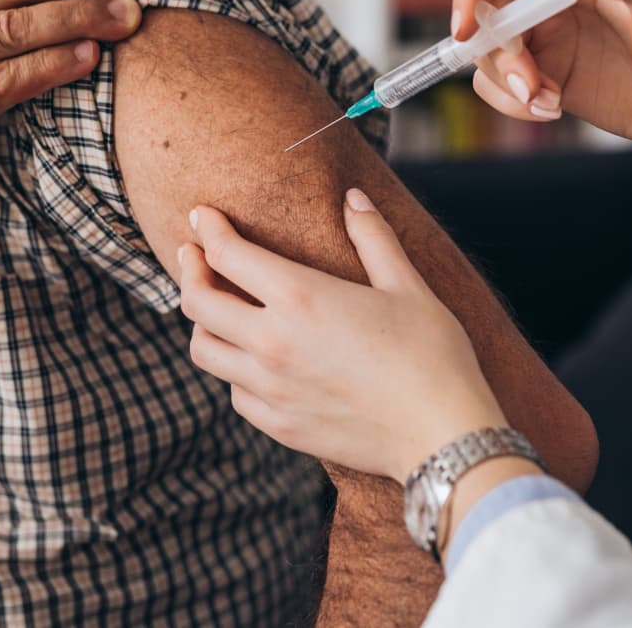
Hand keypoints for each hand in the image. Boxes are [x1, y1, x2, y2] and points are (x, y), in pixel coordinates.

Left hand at [177, 189, 508, 483]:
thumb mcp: (407, 285)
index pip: (226, 254)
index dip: (207, 228)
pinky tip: (251, 360)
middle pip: (197, 302)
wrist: (442, 434)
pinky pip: (234, 392)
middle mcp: (272, 341)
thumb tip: (353, 197)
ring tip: (215, 309)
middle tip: (193, 254)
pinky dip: (233, 369)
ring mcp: (270, 388)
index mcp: (300, 296)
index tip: (201, 216)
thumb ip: (373, 237)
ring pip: (204, 351)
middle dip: (189, 270)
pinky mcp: (278, 425)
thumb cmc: (433, 354)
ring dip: (203, 323)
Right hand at [452, 0, 631, 162]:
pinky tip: (553, 109)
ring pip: (488, 54)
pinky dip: (515, 104)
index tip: (465, 27)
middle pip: (486, 12)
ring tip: (548, 102)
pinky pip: (501, 88)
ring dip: (507, 83)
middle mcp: (553, 0)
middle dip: (496, 52)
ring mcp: (547, 41)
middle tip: (529, 84)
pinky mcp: (546, 79)